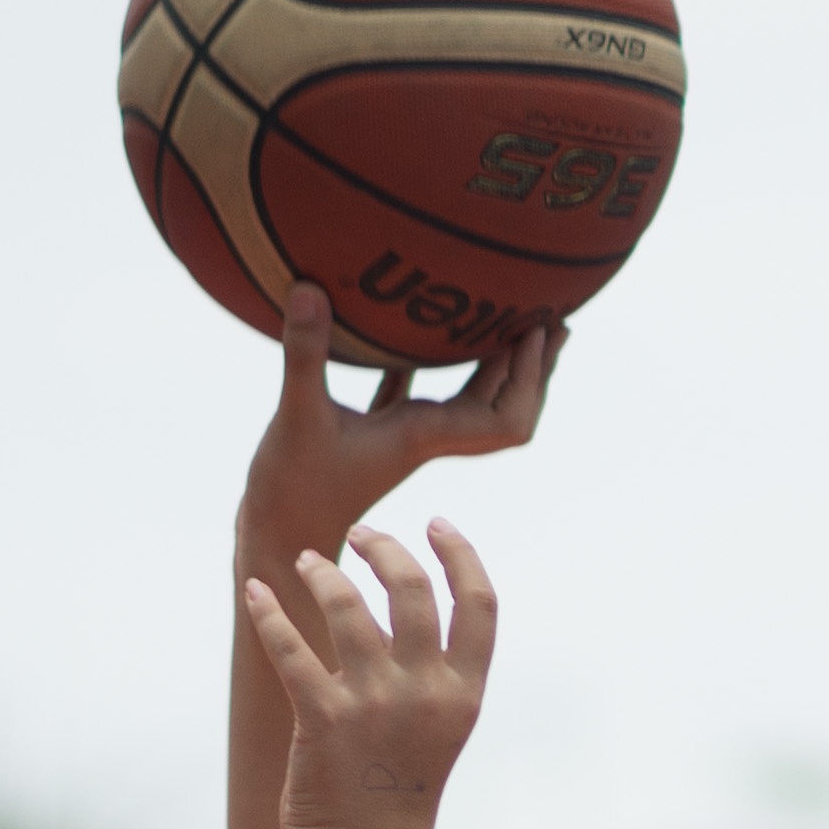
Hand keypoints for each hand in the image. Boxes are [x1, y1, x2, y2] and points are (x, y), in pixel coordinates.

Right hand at [238, 285, 558, 564]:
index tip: (535, 330)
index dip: (529, 376)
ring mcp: (402, 435)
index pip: (505, 416)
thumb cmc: (291, 490)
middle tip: (551, 315)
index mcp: (425, 436)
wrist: (276, 542)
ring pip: (464, 398)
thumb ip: (305, 353)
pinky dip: (430, 365)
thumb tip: (307, 286)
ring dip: (492, 364)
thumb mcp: (297, 415)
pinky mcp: (372, 434)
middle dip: (530, 364)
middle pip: (500, 404)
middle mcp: (424, 436)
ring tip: (512, 318)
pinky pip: (414, 393)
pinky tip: (426, 330)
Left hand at [247, 521, 498, 828]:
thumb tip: (394, 604)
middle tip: (362, 534)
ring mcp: (374, 706)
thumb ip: (427, 670)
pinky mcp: (322, 721)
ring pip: (348, 606)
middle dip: (385, 548)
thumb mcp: (436, 729)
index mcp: (464, 696)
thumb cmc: (398, 794)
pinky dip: (268, 614)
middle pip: (412, 590)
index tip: (438, 525)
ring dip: (324, 573)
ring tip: (309, 561)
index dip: (461, 556)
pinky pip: (289, 650)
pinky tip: (255, 591)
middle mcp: (425, 694)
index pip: (480, 605)